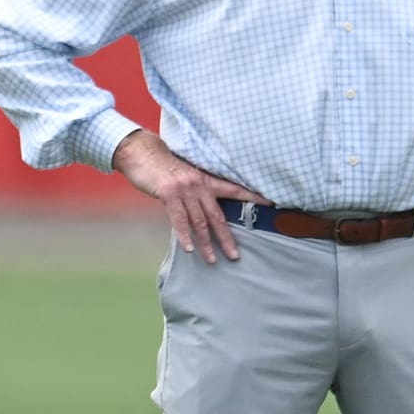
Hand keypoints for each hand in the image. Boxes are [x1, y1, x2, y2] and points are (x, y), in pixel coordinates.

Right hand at [112, 130, 271, 263]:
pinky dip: (185, 235)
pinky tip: (189, 248)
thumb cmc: (162, 166)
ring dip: (206, 243)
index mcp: (206, 179)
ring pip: (200, 221)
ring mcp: (185, 189)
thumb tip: (204, 207)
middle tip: (235, 256)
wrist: (142, 153)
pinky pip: (179, 219)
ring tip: (212, 260)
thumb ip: (196, 189)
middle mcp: (199, 184)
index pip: (234, 190)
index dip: (252, 197)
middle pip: (218, 216)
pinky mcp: (169, 194)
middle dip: (227, 238)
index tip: (270, 204)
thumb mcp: (185, 175)